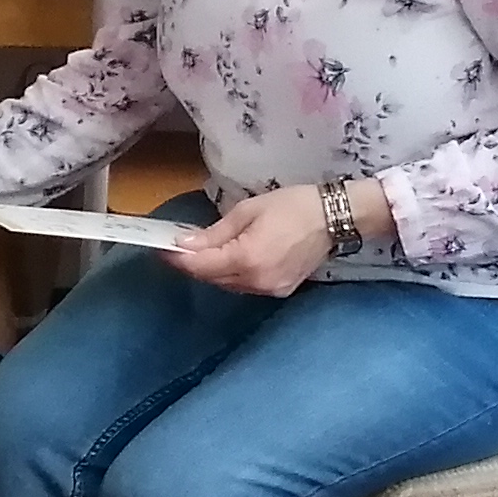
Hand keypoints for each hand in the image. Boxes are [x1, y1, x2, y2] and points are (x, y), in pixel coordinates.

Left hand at [167, 185, 331, 296]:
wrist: (335, 218)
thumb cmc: (293, 206)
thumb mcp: (248, 210)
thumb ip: (215, 232)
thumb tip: (185, 243)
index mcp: (247, 258)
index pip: (201, 266)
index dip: (179, 259)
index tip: (162, 248)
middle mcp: (256, 281)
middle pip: (212, 278)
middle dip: (194, 264)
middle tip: (180, 246)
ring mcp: (270, 289)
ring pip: (228, 285)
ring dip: (213, 270)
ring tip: (205, 251)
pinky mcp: (280, 290)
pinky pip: (246, 286)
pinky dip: (233, 274)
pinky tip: (231, 259)